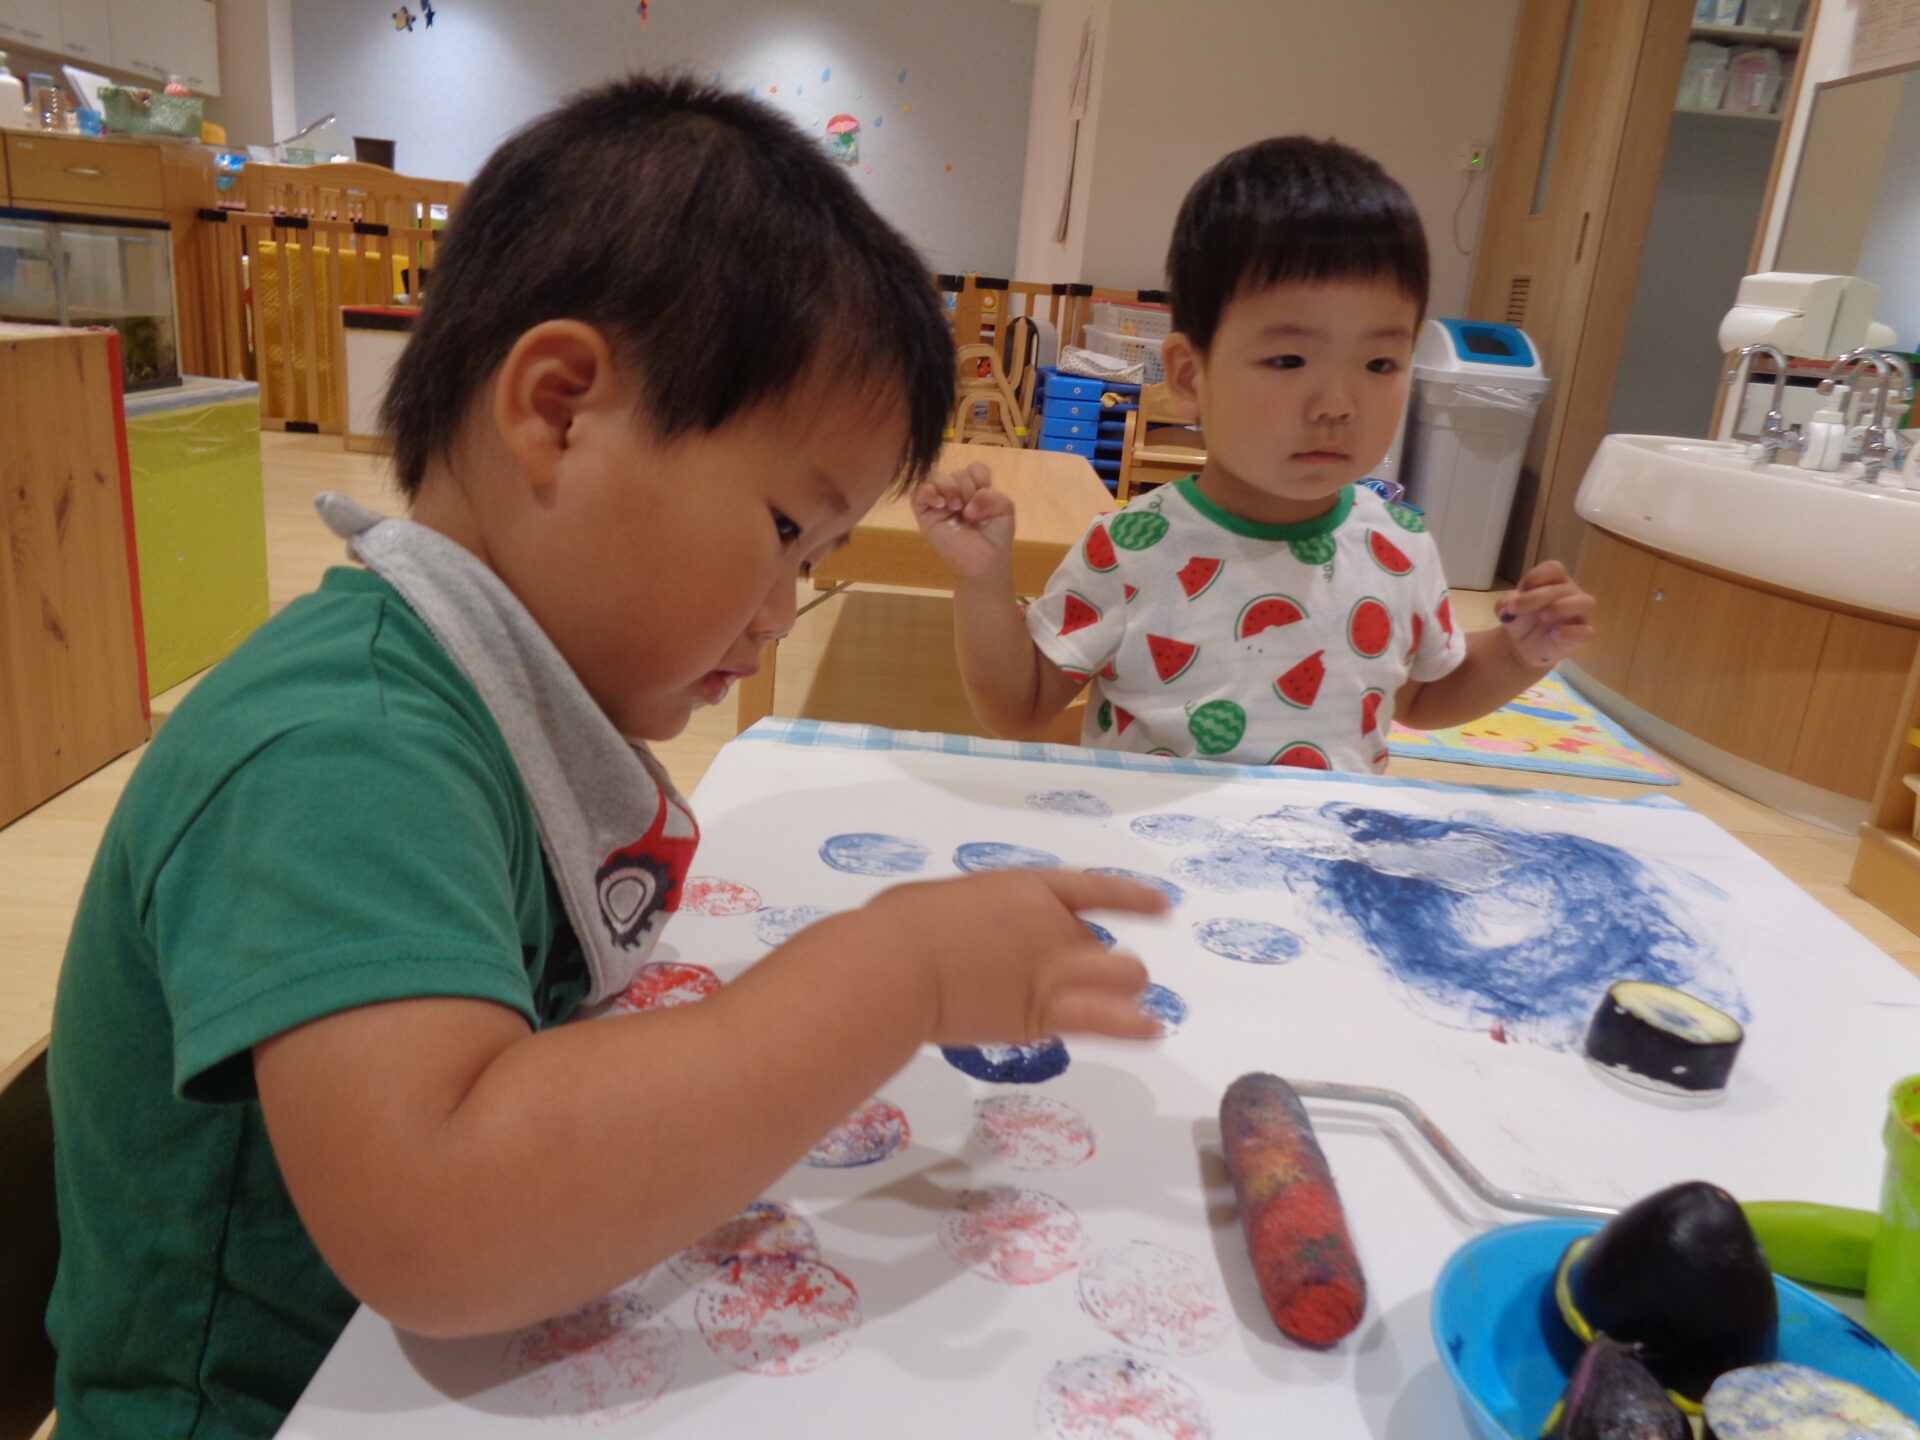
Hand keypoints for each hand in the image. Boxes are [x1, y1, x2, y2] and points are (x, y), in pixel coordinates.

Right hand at [862, 869, 1167, 1044]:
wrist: (900, 963)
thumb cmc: (902, 925)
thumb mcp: (944, 904)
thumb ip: (972, 919)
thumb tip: (963, 937)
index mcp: (1027, 888)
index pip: (1093, 890)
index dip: (1133, 898)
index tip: (1163, 906)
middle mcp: (1053, 926)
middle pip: (1105, 946)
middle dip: (1108, 965)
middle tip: (1097, 981)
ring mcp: (1053, 969)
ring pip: (1122, 978)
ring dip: (1126, 991)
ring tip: (1128, 1006)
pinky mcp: (1043, 1014)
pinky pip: (1106, 1020)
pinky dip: (1134, 1026)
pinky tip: (1154, 1030)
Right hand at [913, 461, 1015, 580]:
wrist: (984, 562)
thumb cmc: (995, 537)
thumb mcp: (1005, 511)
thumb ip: (993, 496)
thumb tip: (966, 506)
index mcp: (976, 489)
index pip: (974, 468)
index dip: (980, 477)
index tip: (984, 494)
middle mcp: (957, 492)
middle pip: (957, 472)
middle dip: (967, 488)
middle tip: (970, 511)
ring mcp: (940, 502)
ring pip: (935, 476)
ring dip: (949, 488)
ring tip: (956, 507)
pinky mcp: (925, 514)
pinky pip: (918, 494)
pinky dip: (928, 493)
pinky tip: (941, 504)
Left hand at [1496, 560, 1595, 668]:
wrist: (1524, 646)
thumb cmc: (1521, 619)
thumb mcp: (1507, 610)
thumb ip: (1505, 604)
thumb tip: (1508, 607)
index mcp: (1554, 581)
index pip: (1554, 569)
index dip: (1537, 576)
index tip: (1520, 588)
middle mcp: (1571, 594)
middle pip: (1563, 587)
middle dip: (1536, 596)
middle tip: (1513, 608)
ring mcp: (1579, 614)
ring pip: (1586, 602)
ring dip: (1563, 607)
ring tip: (1543, 616)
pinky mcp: (1581, 635)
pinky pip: (1586, 632)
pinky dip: (1571, 633)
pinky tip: (1553, 635)